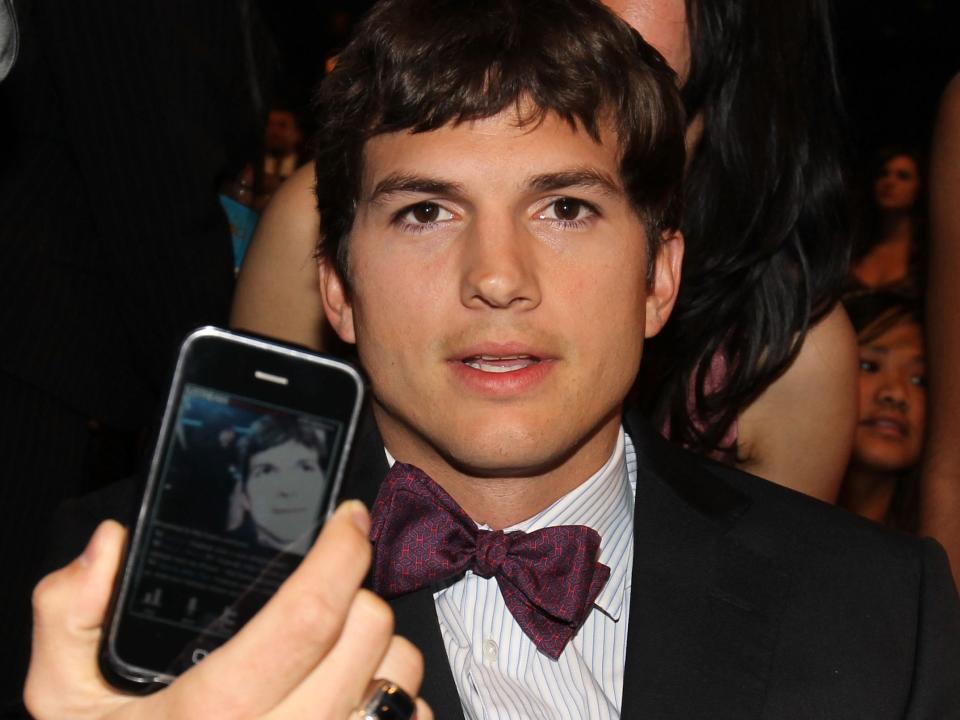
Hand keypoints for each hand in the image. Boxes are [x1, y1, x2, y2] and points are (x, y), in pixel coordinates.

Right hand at [25, 501, 431, 718]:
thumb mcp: (66, 700)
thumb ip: (68, 618)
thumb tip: (109, 547)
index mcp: (213, 713)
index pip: (307, 615)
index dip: (340, 552)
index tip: (346, 520)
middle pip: (368, 634)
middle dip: (358, 591)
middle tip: (331, 587)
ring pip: (399, 674)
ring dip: (380, 644)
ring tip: (338, 645)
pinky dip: (395, 697)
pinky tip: (355, 693)